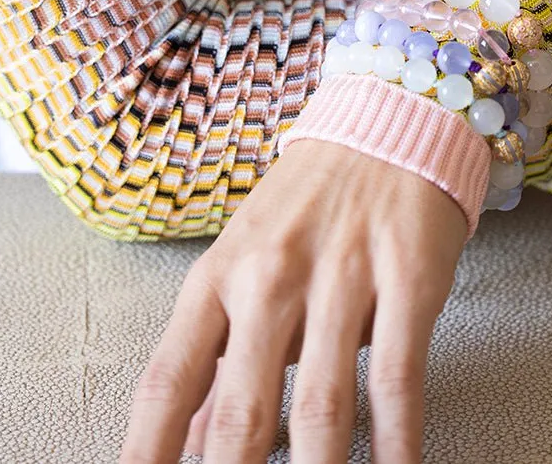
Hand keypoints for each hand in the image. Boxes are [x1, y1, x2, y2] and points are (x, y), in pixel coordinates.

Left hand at [118, 138, 468, 463]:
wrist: (387, 120)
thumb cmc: (306, 203)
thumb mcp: (243, 262)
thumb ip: (218, 352)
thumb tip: (180, 440)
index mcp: (218, 277)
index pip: (166, 382)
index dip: (145, 456)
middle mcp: (270, 279)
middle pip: (241, 414)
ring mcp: (340, 278)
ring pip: (321, 407)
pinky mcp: (406, 280)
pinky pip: (398, 379)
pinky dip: (397, 444)